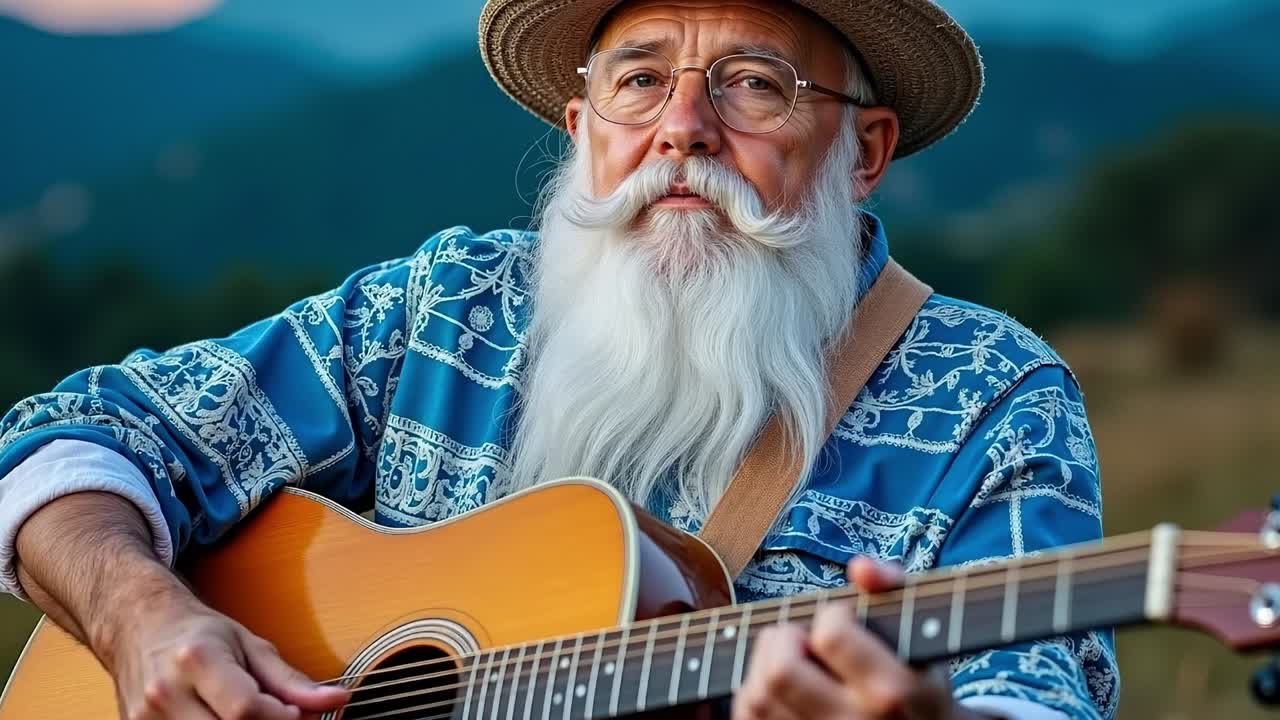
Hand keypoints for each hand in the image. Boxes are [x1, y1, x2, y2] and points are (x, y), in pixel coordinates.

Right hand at [105, 593, 349, 719]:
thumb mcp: (250, 646)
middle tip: (279, 718)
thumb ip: (290, 680)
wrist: (139, 627)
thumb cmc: (200, 634)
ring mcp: (145, 719)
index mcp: (197, 660)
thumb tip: (338, 700)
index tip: (295, 714)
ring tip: (253, 718)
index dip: (279, 718)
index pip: (244, 708)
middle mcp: (165, 693)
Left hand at [733, 557, 979, 719]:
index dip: (831, 615)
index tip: (842, 619)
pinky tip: (777, 684)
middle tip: (802, 636)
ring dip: (762, 664)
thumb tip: (860, 568)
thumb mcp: (919, 631)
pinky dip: (752, 693)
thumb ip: (894, 586)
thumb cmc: (916, 676)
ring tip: (790, 656)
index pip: (832, 637)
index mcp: (890, 692)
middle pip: (781, 672)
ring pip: (757, 698)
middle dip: (783, 638)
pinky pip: (748, 718)